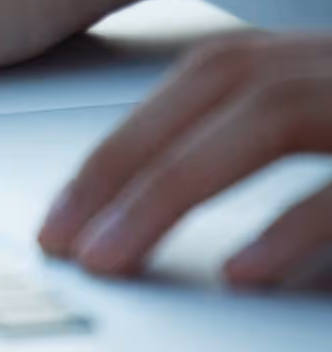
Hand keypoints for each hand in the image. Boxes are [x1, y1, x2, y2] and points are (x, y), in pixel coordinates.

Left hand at [39, 33, 331, 286]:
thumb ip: (271, 169)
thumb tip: (162, 227)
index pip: (209, 76)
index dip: (124, 141)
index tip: (61, 214)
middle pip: (222, 81)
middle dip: (122, 160)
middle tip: (59, 242)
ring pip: (272, 115)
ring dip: (169, 191)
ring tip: (107, 260)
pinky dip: (291, 226)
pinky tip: (238, 275)